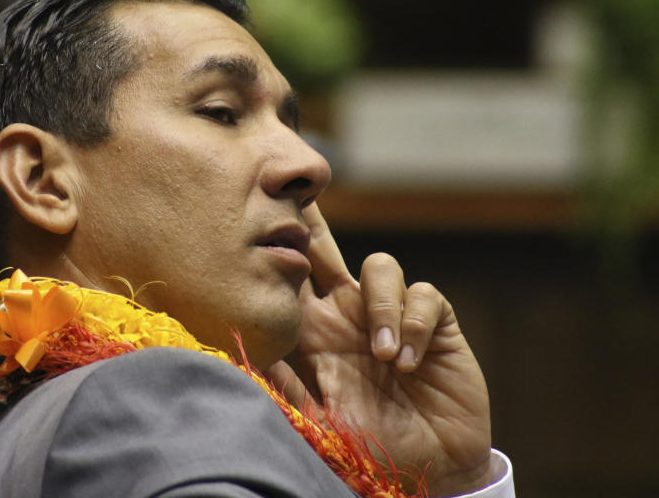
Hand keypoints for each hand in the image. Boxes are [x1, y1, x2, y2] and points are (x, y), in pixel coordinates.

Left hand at [266, 204, 491, 496]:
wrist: (427, 470)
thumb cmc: (367, 447)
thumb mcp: (314, 418)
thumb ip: (282, 382)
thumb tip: (239, 346)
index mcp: (312, 333)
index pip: (285, 281)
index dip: (274, 250)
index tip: (256, 221)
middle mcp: (346, 315)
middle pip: (323, 251)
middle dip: (313, 226)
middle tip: (302, 201)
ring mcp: (389, 315)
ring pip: (380, 266)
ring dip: (381, 305)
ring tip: (383, 356)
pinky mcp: (432, 324)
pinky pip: (423, 296)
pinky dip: (414, 326)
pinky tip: (409, 364)